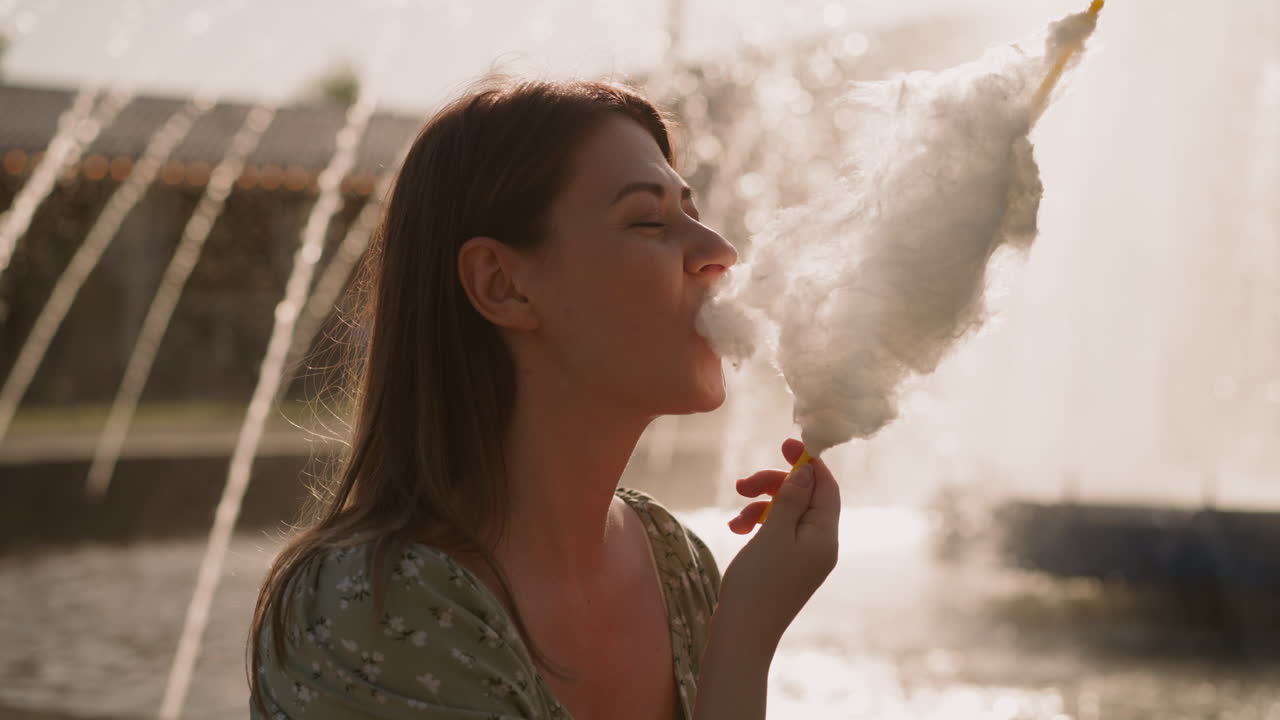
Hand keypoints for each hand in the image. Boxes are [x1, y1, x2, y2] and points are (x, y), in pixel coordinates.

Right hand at [717, 438, 840, 646]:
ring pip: (786, 513)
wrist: (743, 635)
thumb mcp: (774, 534)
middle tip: (743, 484)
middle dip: (773, 485)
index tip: (784, 444)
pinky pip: (776, 532)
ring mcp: (803, 557)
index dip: (808, 462)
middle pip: (804, 497)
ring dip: (760, 505)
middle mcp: (820, 545)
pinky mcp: (785, 566)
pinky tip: (736, 530)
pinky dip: (757, 525)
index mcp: (825, 536)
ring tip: (735, 516)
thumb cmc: (758, 584)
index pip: (826, 487)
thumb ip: (792, 498)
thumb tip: (809, 469)